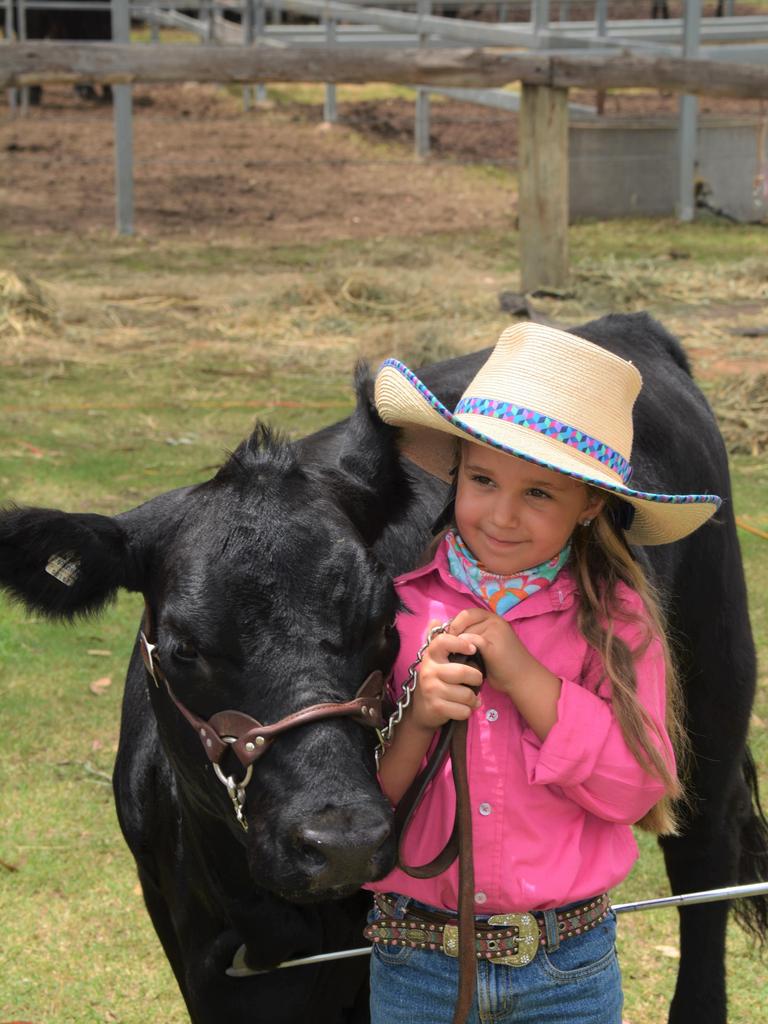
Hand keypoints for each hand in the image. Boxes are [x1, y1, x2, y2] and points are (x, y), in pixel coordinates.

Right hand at [410, 625, 483, 730]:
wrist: (422, 709)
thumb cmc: (436, 680)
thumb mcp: (436, 660)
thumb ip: (440, 641)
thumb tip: (434, 620)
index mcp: (431, 655)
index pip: (444, 641)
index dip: (460, 643)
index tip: (472, 649)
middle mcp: (429, 670)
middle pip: (462, 672)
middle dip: (477, 678)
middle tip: (478, 680)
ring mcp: (431, 689)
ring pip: (466, 694)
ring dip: (474, 698)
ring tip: (472, 698)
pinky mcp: (436, 707)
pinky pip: (462, 710)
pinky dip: (468, 710)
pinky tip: (465, 708)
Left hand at [447, 608, 561, 739]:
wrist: (523, 678)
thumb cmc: (503, 663)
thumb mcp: (487, 643)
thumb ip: (473, 635)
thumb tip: (448, 634)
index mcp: (493, 618)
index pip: (466, 614)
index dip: (455, 625)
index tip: (449, 639)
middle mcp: (494, 620)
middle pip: (463, 621)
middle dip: (453, 634)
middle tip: (449, 649)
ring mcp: (495, 631)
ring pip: (465, 632)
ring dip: (457, 644)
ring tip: (454, 655)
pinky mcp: (492, 644)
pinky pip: (471, 641)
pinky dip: (464, 649)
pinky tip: (463, 660)